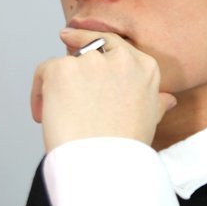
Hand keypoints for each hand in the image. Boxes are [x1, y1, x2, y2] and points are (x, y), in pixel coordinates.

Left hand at [31, 28, 176, 151]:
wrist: (103, 165)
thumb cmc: (125, 148)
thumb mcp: (150, 120)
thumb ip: (156, 102)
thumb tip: (167, 100)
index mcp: (145, 67)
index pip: (114, 44)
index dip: (92, 43)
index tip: (72, 40)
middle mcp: (120, 59)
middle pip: (88, 50)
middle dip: (76, 69)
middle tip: (66, 92)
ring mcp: (91, 62)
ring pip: (65, 64)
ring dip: (58, 87)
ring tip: (59, 115)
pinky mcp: (62, 70)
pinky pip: (43, 72)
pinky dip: (38, 93)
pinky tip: (44, 115)